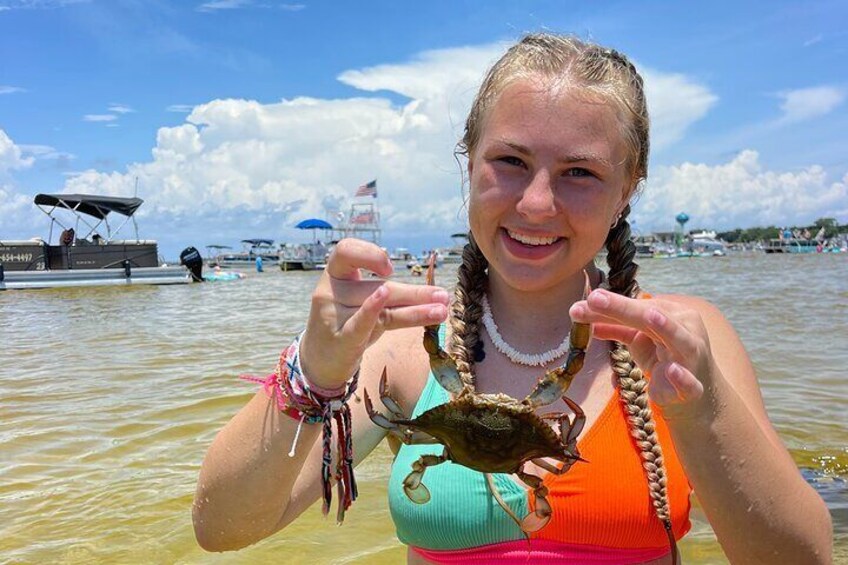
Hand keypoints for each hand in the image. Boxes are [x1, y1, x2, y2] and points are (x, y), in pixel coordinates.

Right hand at [299, 238, 449, 389]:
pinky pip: (362, 325)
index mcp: (334, 273)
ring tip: (442, 310)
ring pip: (381, 310)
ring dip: (416, 311)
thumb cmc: (347, 321)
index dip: (369, 255)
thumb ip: (388, 292)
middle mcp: (329, 291)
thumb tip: (435, 293)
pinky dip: (377, 315)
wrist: (319, 360)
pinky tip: (401, 314)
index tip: (390, 268)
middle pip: (377, 287)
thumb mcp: (362, 301)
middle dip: (413, 293)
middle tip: (443, 296)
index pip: (345, 250)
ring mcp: (332, 316)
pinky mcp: (339, 339)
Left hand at [569, 289, 714, 419]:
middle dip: (622, 308)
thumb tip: (580, 311)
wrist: (691, 393)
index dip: (607, 306)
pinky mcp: (693, 386)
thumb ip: (612, 326)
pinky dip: (682, 377)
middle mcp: (684, 329)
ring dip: (667, 327)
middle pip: (650, 316)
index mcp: (670, 313)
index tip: (578, 307)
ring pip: (679, 339)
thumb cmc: (664, 356)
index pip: (635, 306)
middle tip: (594, 299)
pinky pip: (690, 382)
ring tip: (651, 317)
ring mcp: (691, 356)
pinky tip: (672, 370)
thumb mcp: (637, 339)